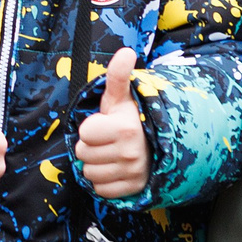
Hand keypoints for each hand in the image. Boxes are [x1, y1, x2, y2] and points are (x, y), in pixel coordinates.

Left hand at [74, 49, 149, 200]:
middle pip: (83, 155)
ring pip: (89, 174)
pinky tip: (114, 168)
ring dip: (95, 165)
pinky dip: (104, 182)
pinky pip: (101, 190)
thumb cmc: (131, 117)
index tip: (103, 125)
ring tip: (109, 154)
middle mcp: (130, 153)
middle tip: (105, 140)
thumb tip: (126, 51)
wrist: (158, 143)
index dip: (89, 128)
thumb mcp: (121, 96)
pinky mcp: (133, 189)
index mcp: (124, 128)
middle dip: (90, 147)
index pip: (84, 134)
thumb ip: (118, 75)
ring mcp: (133, 173)